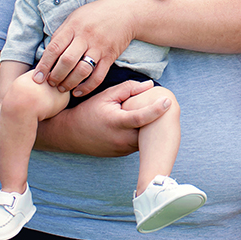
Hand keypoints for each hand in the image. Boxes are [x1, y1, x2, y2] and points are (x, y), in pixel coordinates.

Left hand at [33, 0, 137, 96]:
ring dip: (70, 83)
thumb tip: (48, 51)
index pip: (54, 48)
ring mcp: (99, 47)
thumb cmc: (97, 14)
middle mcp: (86, 37)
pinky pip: (98, 76)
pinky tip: (78, 91)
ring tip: (62, 88)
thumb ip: (62, 33)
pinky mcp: (110, 56)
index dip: (43, 65)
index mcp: (74, 27)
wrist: (126, 13)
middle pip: (67, 61)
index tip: (37, 77)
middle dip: (55, 76)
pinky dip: (87, 87)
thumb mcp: (76, 16)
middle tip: (50, 84)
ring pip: (82, 70)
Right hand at [46, 78, 170, 156]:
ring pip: (145, 139)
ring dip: (152, 128)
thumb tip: (150, 85)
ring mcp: (123, 149)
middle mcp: (121, 139)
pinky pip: (139, 143)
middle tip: (170, 106)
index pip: (141, 117)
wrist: (70, 134)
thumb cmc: (88, 111)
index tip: (168, 101)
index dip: (156, 110)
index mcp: (117, 122)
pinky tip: (146, 125)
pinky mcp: (123, 153)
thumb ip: (129, 89)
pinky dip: (143, 134)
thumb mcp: (106, 95)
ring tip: (159, 114)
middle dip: (159, 120)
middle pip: (148, 131)